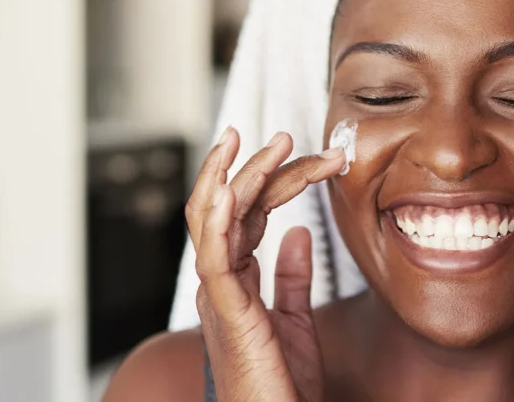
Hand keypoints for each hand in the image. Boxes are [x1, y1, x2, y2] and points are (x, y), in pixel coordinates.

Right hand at [187, 127, 345, 401]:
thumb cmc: (282, 385)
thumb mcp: (295, 320)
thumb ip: (292, 276)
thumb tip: (299, 232)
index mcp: (234, 281)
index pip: (247, 213)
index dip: (270, 179)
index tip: (301, 152)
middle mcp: (219, 281)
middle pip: (229, 207)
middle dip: (255, 166)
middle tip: (287, 136)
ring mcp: (218, 294)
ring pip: (215, 220)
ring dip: (240, 177)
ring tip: (269, 144)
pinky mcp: (226, 312)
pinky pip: (212, 259)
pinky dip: (215, 222)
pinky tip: (227, 192)